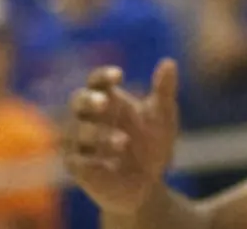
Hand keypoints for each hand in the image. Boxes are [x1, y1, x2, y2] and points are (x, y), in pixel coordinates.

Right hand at [63, 61, 179, 216]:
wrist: (149, 184)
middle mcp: (90, 118)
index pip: (97, 81)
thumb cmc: (152, 144)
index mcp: (109, 100)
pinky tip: (109, 163)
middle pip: (77, 100)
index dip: (103, 75)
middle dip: (88, 99)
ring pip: (77, 130)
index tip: (119, 75)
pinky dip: (91, 159)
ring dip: (99, 134)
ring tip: (124, 142)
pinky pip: (76, 160)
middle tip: (104, 102)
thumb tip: (169, 62)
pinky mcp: (79, 168)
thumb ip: (164, 91)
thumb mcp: (163, 116)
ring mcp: (81, 143)